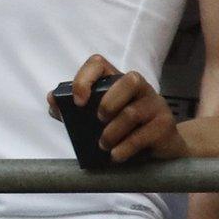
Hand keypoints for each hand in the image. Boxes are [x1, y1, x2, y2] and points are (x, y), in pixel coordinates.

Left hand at [50, 55, 187, 162]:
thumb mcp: (97, 116)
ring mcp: (155, 105)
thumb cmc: (124, 127)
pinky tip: (116, 155)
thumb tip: (52, 100)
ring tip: (103, 145)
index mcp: (117, 80)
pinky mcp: (165, 125)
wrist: (161, 147)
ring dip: (112, 133)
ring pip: (132, 112)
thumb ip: (72, 109)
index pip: (99, 63)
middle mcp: (139, 87)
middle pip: (128, 81)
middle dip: (108, 103)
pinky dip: (125, 148)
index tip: (77, 101)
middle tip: (98, 121)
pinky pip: (143, 135)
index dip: (85, 78)